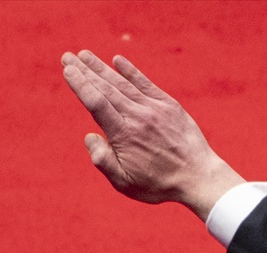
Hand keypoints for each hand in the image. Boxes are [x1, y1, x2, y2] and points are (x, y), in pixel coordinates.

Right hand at [59, 50, 243, 216]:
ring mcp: (154, 109)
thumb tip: (90, 136)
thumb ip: (103, 160)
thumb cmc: (159, 184)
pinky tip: (117, 60)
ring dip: (101, 68)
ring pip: (123, 84)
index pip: (96, 102)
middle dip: (84, 71)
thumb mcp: (125, 183)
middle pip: (105, 88)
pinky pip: (146, 84)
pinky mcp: (169, 106)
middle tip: (67, 56)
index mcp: (123, 134)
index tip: (67, 70)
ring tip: (84, 55)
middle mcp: (137, 116)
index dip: (80, 84)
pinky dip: (131, 71)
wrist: (199, 177)